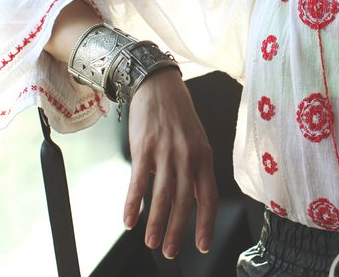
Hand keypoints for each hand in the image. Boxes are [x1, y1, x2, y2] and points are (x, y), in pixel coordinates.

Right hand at [123, 69, 217, 258]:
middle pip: (184, 202)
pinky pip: (138, 182)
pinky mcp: (144, 148)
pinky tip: (129, 219)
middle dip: (178, 231)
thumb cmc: (178, 115)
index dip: (206, 223)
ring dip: (156, 224)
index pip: (209, 197)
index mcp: (204, 156)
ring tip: (152, 242)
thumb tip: (190, 199)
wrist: (158, 86)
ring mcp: (166, 153)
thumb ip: (195, 169)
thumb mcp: (196, 141)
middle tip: (171, 252)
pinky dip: (133, 204)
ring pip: (162, 196)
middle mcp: (187, 157)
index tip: (203, 244)